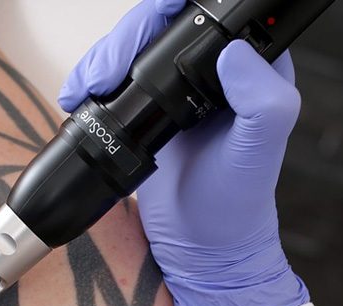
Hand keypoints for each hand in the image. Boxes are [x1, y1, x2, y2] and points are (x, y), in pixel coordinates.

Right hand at [59, 0, 308, 305]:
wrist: (201, 245)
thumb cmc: (236, 205)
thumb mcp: (257, 154)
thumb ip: (262, 104)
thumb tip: (236, 54)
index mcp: (253, 68)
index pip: (212, 15)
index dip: (172, 13)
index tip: (144, 37)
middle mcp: (216, 69)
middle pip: (161, 24)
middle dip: (125, 40)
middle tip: (104, 74)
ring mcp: (180, 87)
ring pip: (135, 47)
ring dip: (102, 59)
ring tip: (84, 89)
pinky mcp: (151, 108)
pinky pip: (119, 79)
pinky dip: (94, 82)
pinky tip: (80, 97)